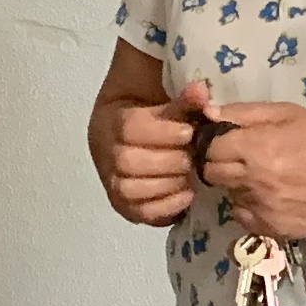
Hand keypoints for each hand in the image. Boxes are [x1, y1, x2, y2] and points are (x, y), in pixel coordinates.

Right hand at [93, 78, 211, 227]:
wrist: (136, 139)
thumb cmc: (155, 119)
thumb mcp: (167, 104)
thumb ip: (185, 100)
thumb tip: (201, 91)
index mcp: (111, 121)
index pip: (129, 128)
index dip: (162, 132)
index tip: (189, 132)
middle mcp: (105, 153)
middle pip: (127, 161)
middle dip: (167, 161)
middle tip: (192, 158)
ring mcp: (111, 181)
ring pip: (129, 189)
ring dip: (166, 184)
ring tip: (189, 176)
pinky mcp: (124, 205)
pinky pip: (138, 214)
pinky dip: (166, 207)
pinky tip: (186, 195)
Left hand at [201, 101, 305, 242]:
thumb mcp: (289, 113)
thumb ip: (245, 112)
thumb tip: (209, 113)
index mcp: (256, 148)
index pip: (209, 148)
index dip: (214, 142)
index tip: (226, 141)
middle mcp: (254, 180)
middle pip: (211, 174)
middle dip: (219, 164)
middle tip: (240, 159)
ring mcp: (262, 208)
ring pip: (228, 195)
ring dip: (237, 185)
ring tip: (261, 177)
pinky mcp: (272, 228)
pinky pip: (242, 217)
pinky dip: (249, 206)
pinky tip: (268, 197)